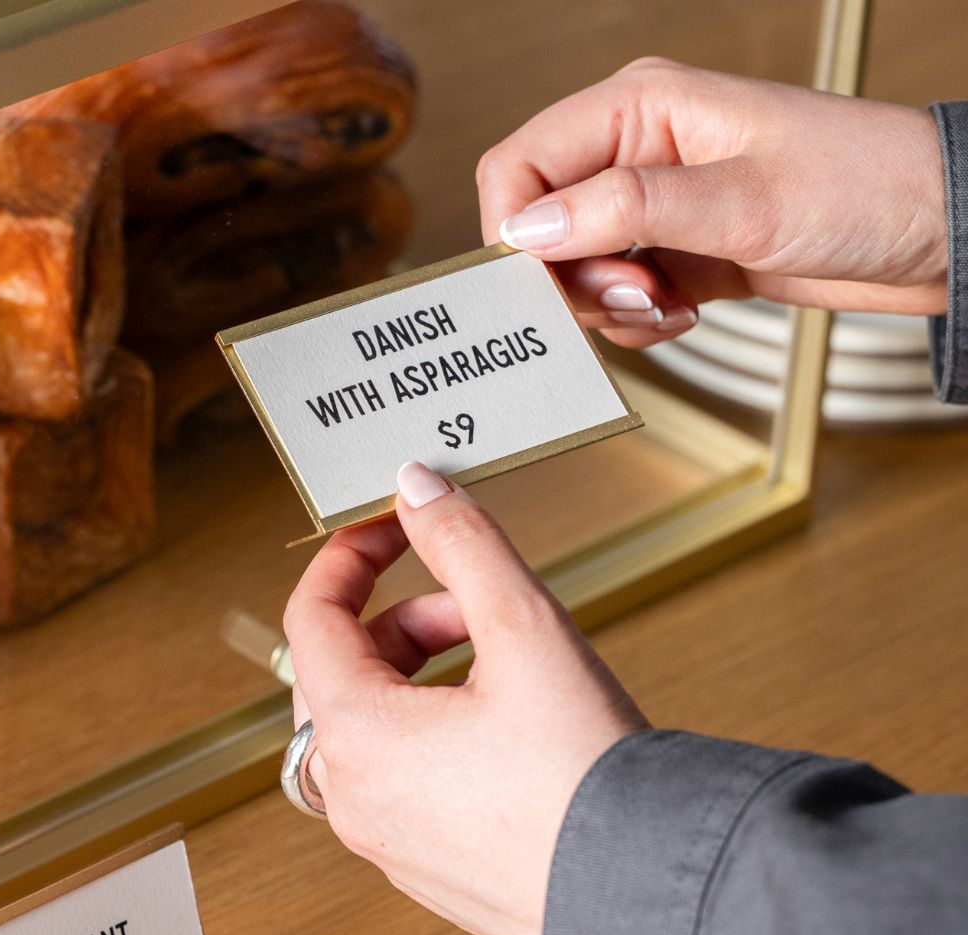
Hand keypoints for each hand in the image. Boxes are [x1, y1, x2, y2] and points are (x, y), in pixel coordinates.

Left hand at [283, 463, 646, 934]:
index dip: (350, 557)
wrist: (648, 897)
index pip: (311, 617)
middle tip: (469, 604)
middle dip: (400, 618)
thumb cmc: (585, 778)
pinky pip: (401, 774)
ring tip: (501, 660)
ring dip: (421, 670)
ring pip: (371, 723)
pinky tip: (507, 723)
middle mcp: (356, 798)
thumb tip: (418, 488)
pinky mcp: (428, 863)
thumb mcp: (522, 628)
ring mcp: (388, 839)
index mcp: (356, 739)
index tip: (392, 528)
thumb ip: (462, 544)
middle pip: (339, 671)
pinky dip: (434, 726)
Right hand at [477, 58, 947, 349]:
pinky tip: (684, 311)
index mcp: (641, 107)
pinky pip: (618, 297)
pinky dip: (639, 320)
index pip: (521, 165)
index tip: (542, 284)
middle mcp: (637, 153)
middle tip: (637, 295)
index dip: (515, 231)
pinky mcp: (674, 251)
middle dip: (574, 279)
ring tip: (673, 304)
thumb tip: (528, 229)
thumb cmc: (863, 185)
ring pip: (576, 271)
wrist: (931, 234)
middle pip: (541, 227)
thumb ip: (623, 209)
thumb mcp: (739, 198)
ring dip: (612, 306)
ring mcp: (655, 207)